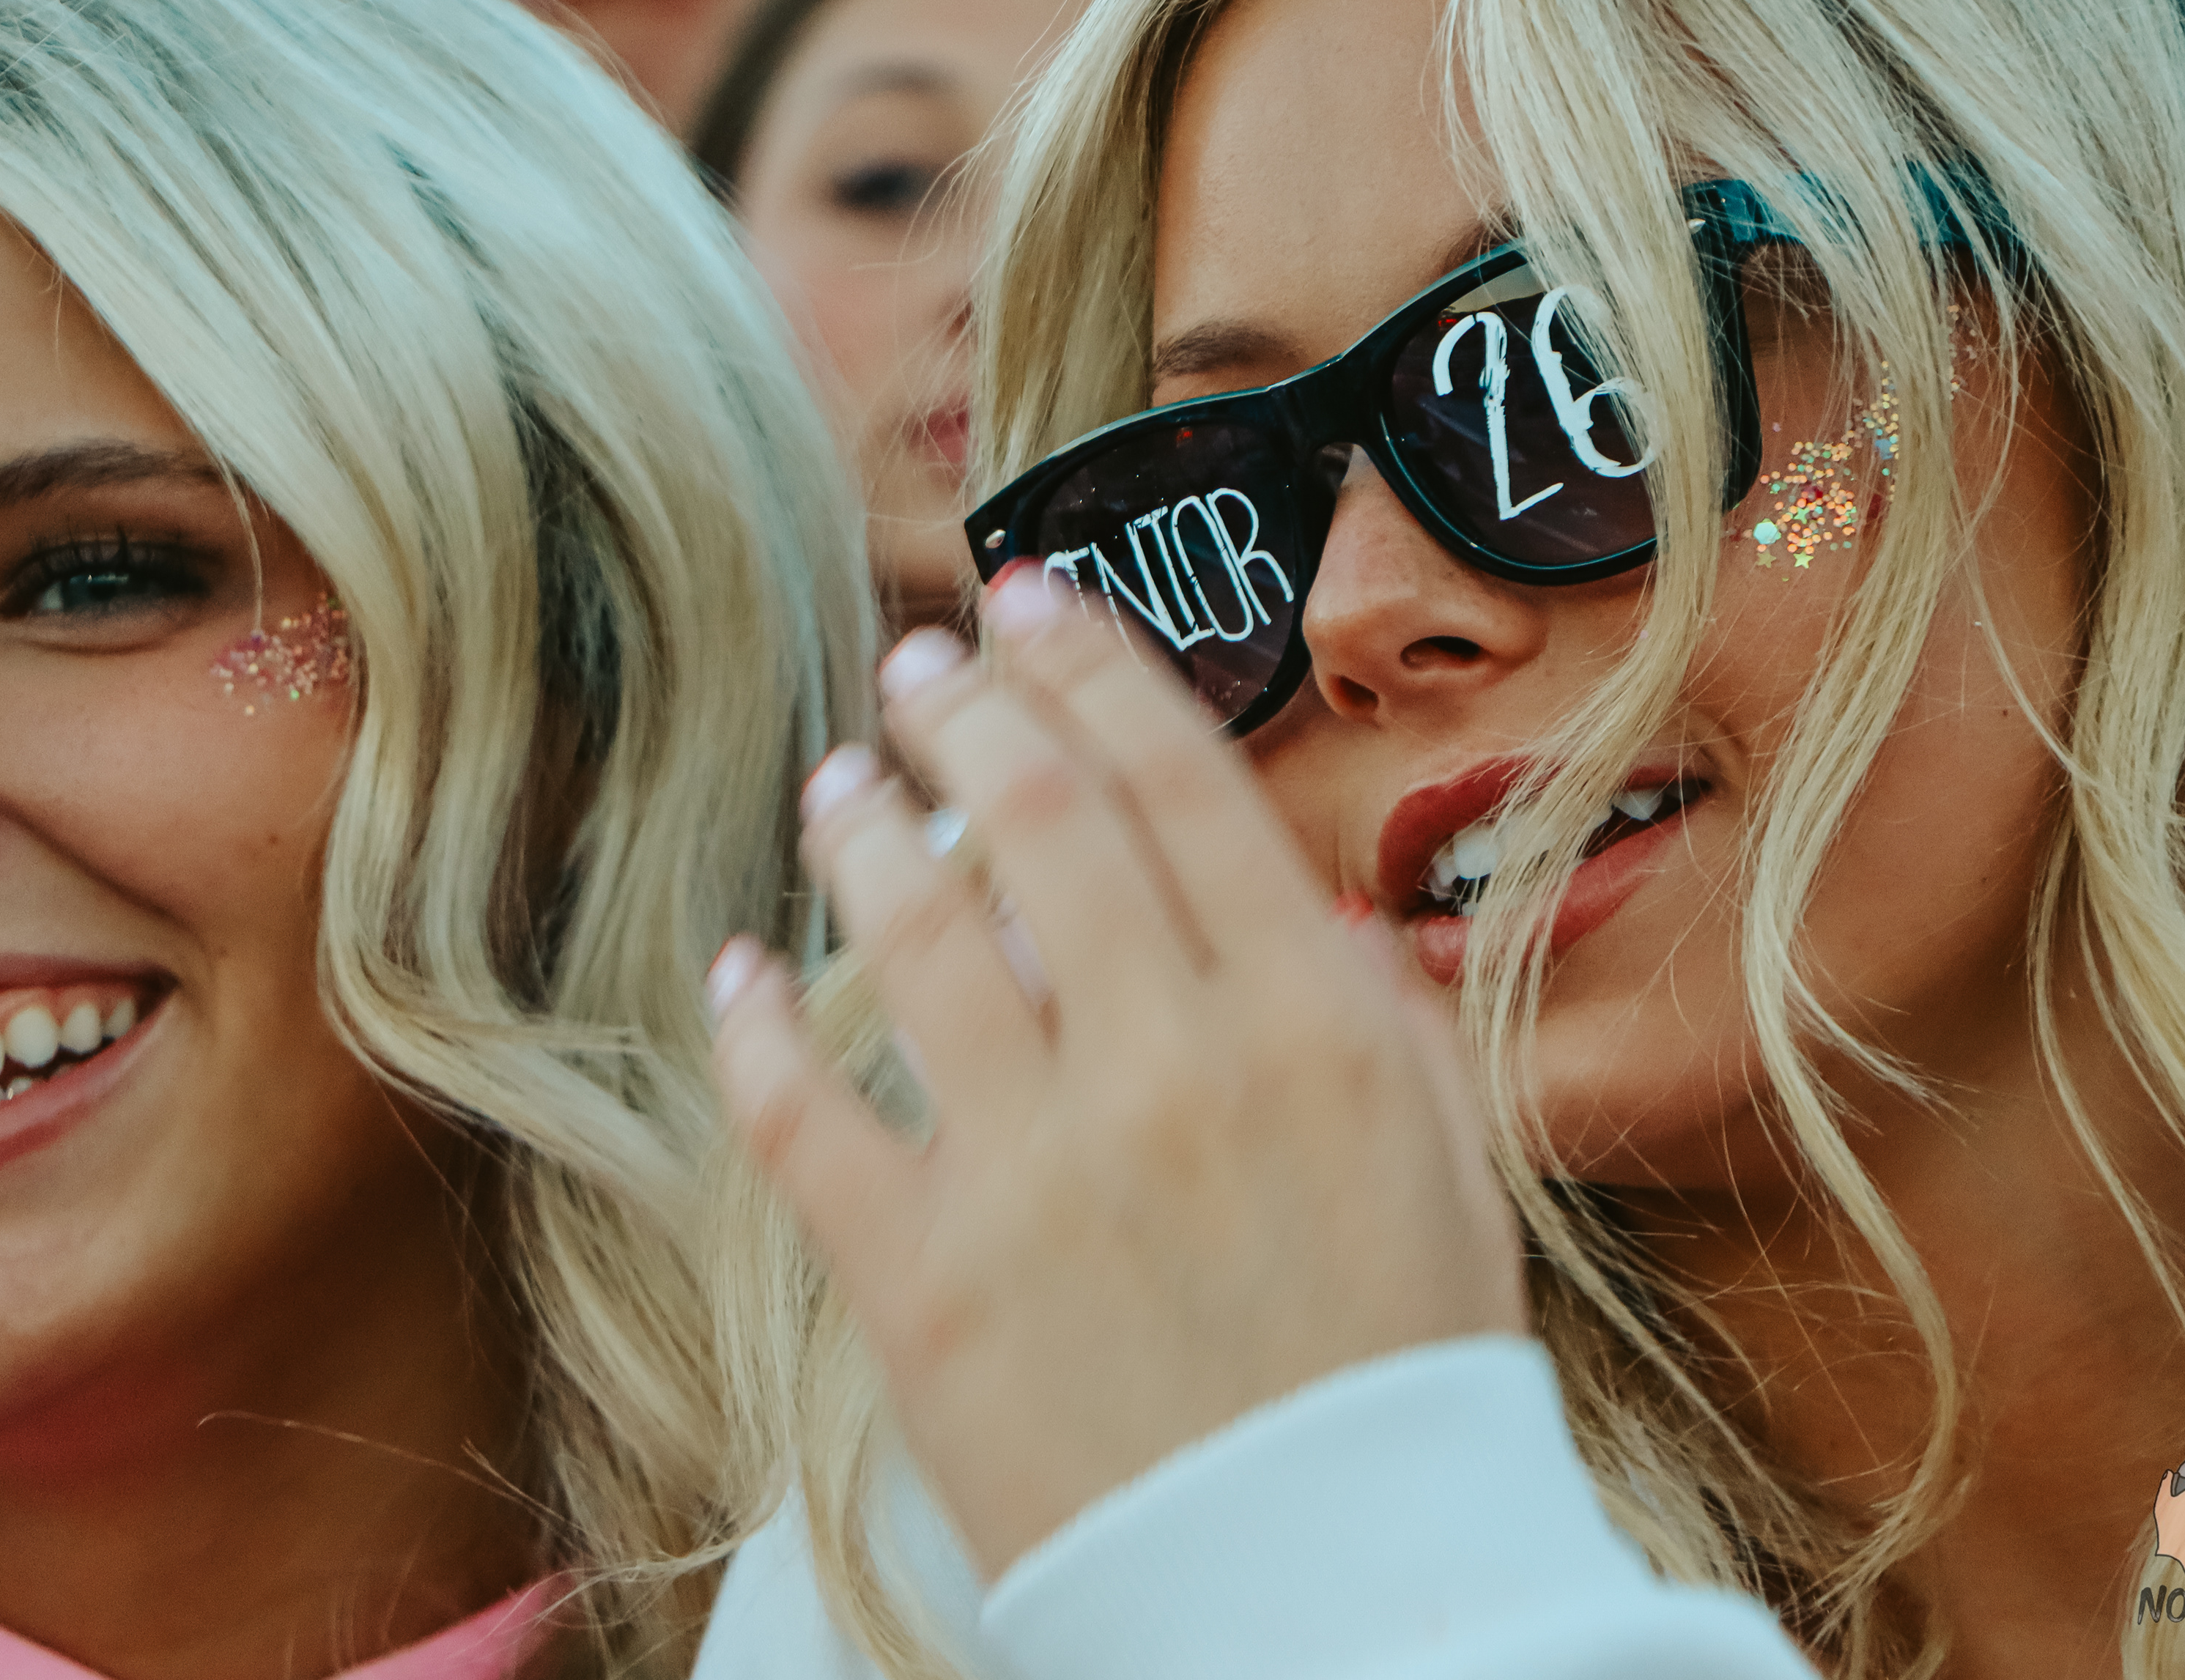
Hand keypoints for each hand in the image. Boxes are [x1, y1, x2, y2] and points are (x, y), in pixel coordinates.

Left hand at [709, 567, 1527, 1577]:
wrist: (1324, 1594)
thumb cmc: (1393, 1377)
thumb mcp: (1445, 1169)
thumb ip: (1371, 1013)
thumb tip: (1282, 894)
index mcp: (1310, 1026)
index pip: (1179, 785)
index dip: (1095, 667)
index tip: (1038, 602)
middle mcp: (1169, 1067)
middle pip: (1038, 822)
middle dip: (970, 708)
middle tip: (926, 661)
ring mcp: (1034, 1172)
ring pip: (912, 935)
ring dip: (861, 831)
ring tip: (843, 781)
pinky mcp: (920, 1283)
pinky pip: (806, 1118)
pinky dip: (758, 1028)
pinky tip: (739, 971)